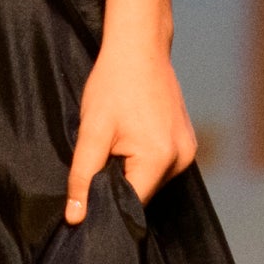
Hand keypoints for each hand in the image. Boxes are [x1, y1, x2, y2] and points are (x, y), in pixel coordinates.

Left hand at [64, 36, 198, 223]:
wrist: (139, 46)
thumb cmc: (113, 84)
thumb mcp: (92, 130)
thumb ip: (82, 177)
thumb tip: (75, 218)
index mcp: (160, 160)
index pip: (132, 205)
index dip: (107, 205)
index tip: (89, 196)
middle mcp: (181, 159)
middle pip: (143, 193)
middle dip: (119, 184)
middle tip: (101, 158)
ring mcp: (188, 150)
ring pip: (152, 180)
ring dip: (131, 171)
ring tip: (118, 142)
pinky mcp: (188, 141)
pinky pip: (162, 165)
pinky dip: (144, 160)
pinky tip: (132, 136)